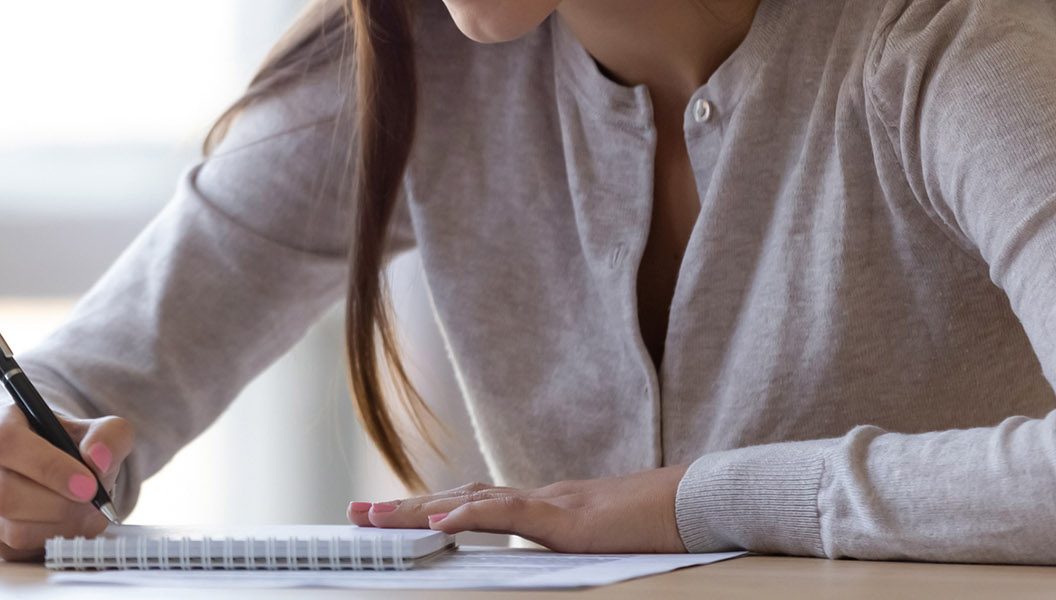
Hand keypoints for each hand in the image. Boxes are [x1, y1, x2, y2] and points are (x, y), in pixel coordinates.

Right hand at [0, 405, 133, 560]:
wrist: (56, 467)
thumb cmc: (67, 445)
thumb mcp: (93, 430)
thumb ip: (108, 436)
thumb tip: (99, 459)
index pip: (6, 443)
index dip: (48, 466)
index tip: (87, 483)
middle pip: (2, 493)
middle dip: (57, 504)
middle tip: (93, 502)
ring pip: (10, 529)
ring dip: (58, 527)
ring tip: (86, 512)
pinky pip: (18, 550)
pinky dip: (53, 541)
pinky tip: (71, 524)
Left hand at [346, 462, 691, 553]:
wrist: (701, 503)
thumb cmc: (662, 526)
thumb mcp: (604, 542)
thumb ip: (568, 543)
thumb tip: (546, 559)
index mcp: (545, 507)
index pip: (474, 503)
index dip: (430, 508)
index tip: (389, 516)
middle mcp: (539, 498)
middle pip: (456, 497)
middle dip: (403, 508)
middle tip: (354, 514)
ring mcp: (550, 504)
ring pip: (469, 499)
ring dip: (417, 508)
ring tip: (374, 517)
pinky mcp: (566, 518)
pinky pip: (510, 513)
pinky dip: (470, 513)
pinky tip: (439, 518)